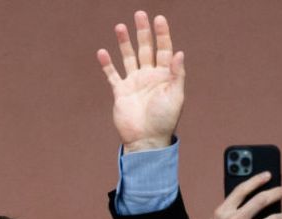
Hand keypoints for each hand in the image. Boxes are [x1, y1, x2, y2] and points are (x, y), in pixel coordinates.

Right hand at [96, 11, 184, 151]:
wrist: (146, 140)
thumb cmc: (164, 120)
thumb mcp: (175, 96)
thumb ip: (176, 74)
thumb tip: (179, 52)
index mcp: (164, 76)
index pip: (164, 50)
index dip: (162, 34)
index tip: (158, 19)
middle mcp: (149, 77)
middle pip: (146, 49)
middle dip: (143, 32)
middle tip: (140, 14)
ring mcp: (134, 83)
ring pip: (129, 57)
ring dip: (124, 43)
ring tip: (120, 27)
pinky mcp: (120, 92)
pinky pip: (112, 75)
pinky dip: (107, 64)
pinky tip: (102, 52)